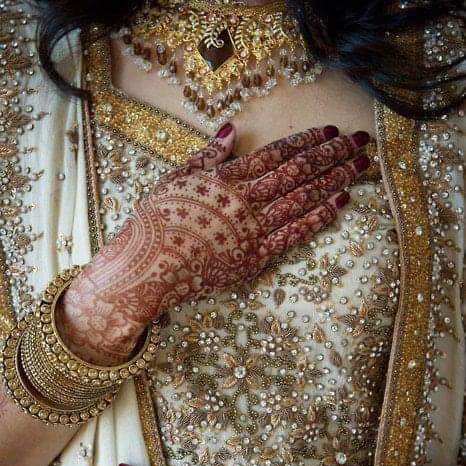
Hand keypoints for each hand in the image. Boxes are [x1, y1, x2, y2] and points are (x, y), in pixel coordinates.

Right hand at [59, 123, 369, 363]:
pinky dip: (319, 217)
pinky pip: (294, 234)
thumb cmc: (156, 223)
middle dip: (332, 155)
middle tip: (360, 143)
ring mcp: (253, 229)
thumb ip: (207, 155)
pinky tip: (340, 202)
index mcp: (226, 178)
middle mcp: (245, 200)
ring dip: (335, 181)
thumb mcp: (175, 179)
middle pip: (297, 172)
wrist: (148, 269)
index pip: (276, 154)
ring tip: (360, 167)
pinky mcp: (256, 257)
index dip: (306, 142)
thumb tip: (231, 129)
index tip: (330, 132)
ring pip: (302, 199)